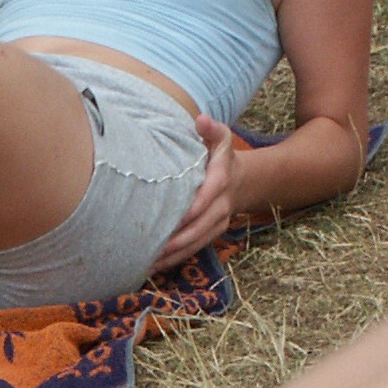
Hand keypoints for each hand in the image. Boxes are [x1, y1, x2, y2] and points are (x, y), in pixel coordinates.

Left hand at [151, 114, 237, 275]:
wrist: (241, 181)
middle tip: (149, 248)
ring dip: (171, 255)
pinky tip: (152, 267)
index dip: (187, 212)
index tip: (166, 220)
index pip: (203, 199)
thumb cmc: (221, 157)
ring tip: (146, 263)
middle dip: (174, 241)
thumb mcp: (221, 139)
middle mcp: (220, 206)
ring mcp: (216, 223)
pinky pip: (193, 250)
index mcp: (220, 181)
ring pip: (194, 244)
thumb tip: (201, 120)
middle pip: (197, 228)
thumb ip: (211, 129)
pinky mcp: (211, 235)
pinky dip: (173, 260)